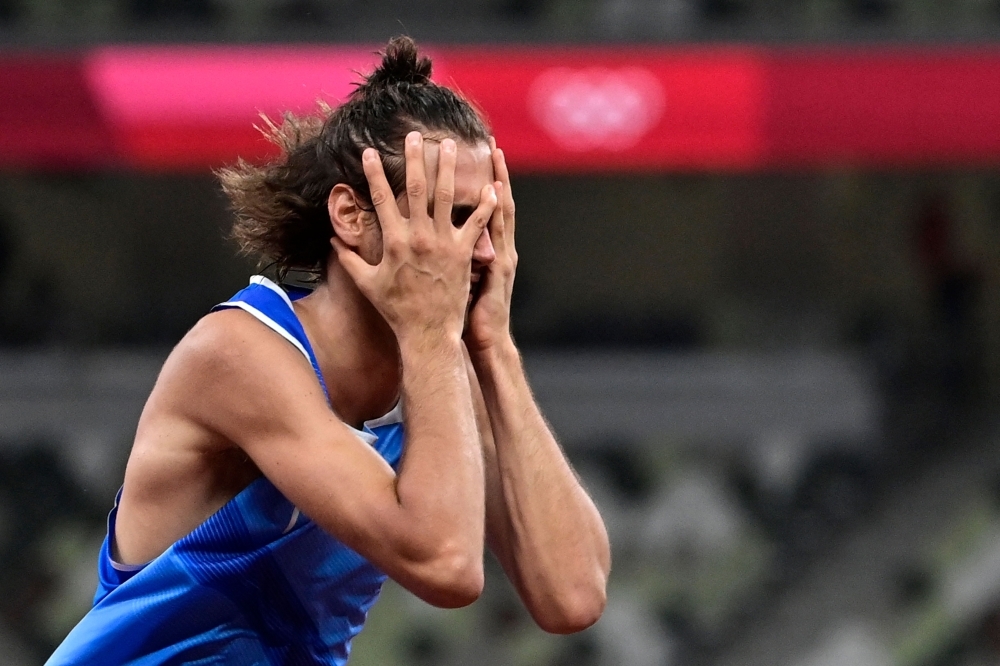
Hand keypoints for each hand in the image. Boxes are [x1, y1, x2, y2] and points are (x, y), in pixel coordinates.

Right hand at [333, 132, 497, 344]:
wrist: (427, 332)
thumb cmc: (396, 310)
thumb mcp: (367, 284)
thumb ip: (348, 260)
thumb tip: (332, 240)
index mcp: (393, 241)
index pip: (381, 199)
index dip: (373, 174)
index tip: (368, 152)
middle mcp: (418, 237)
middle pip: (417, 189)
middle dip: (415, 159)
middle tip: (416, 135)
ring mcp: (443, 243)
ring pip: (447, 197)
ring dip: (448, 169)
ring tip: (450, 146)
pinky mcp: (464, 253)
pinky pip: (477, 224)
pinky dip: (485, 205)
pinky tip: (491, 186)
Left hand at [465, 138, 517, 353]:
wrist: (484, 338)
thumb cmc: (467, 312)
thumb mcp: (460, 281)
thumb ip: (452, 258)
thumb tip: (431, 240)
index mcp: (484, 249)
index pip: (485, 209)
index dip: (483, 184)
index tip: (477, 158)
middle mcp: (496, 247)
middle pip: (496, 202)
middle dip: (495, 173)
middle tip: (491, 143)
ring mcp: (499, 255)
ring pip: (500, 211)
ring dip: (497, 182)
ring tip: (496, 157)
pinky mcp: (496, 267)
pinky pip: (495, 235)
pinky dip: (496, 213)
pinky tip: (494, 191)